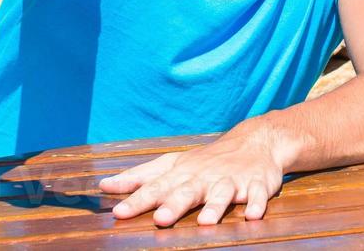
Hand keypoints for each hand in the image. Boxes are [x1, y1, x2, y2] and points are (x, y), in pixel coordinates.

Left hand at [98, 120, 288, 226]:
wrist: (255, 141)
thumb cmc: (205, 160)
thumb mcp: (171, 164)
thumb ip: (139, 177)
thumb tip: (104, 186)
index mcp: (182, 174)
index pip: (156, 188)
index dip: (137, 200)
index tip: (119, 212)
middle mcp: (204, 178)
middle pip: (187, 192)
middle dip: (174, 205)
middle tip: (160, 219)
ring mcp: (231, 180)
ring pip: (222, 193)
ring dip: (215, 207)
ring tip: (206, 222)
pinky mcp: (257, 184)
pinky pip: (258, 195)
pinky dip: (257, 204)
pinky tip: (253, 215)